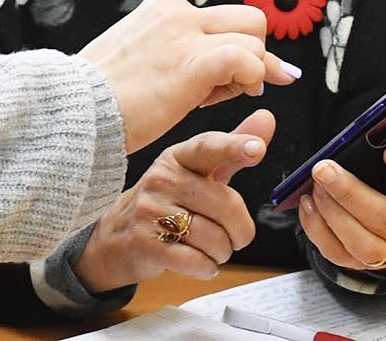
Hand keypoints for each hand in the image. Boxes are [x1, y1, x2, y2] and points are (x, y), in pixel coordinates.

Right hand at [74, 110, 275, 292]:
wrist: (118, 234)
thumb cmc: (169, 199)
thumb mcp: (198, 169)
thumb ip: (233, 147)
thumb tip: (267, 118)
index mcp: (178, 157)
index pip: (208, 148)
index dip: (235, 147)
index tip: (257, 150)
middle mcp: (162, 179)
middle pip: (225, 205)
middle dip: (241, 230)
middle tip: (237, 236)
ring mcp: (150, 211)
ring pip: (213, 238)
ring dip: (223, 252)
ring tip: (214, 248)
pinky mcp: (145, 242)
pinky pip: (195, 261)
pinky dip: (207, 267)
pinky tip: (202, 263)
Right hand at [77, 0, 298, 151]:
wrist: (72, 112)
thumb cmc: (102, 97)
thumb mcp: (141, 58)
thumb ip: (178, 53)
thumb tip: (222, 63)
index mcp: (164, 6)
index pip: (224, 19)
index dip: (232, 50)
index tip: (224, 79)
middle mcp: (178, 11)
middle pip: (250, 20)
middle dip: (254, 54)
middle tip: (234, 87)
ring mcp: (185, 35)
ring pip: (256, 39)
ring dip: (250, 72)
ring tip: (216, 98)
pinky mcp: (191, 63)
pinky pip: (246, 59)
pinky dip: (252, 77)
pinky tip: (233, 95)